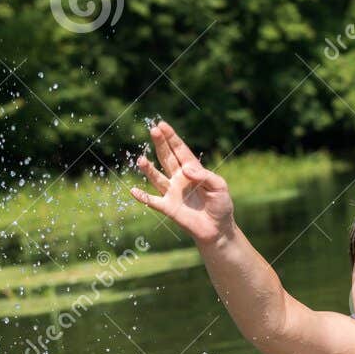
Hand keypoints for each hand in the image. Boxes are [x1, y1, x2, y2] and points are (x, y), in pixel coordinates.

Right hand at [130, 120, 234, 244]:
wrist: (217, 229)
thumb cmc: (221, 206)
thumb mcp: (219, 187)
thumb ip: (204, 176)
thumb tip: (185, 170)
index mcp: (193, 170)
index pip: (180, 150)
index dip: (171, 138)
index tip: (162, 125)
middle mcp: (179, 178)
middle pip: (166, 158)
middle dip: (160, 144)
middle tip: (153, 130)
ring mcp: (172, 193)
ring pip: (157, 177)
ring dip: (148, 169)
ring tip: (141, 160)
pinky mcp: (168, 208)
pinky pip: (152, 201)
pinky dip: (143, 197)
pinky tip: (133, 191)